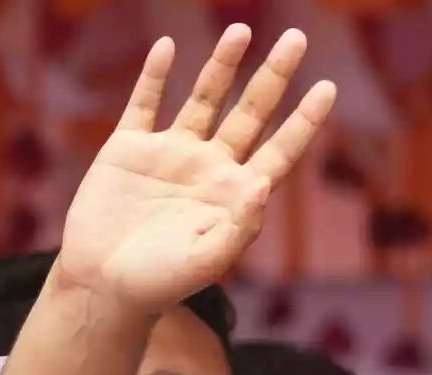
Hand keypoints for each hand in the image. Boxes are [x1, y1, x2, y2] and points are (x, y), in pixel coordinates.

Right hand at [55, 25, 335, 314]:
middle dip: (274, 76)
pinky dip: (154, 75)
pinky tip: (167, 47)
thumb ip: (240, 226)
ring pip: (204, 99)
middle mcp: (210, 167)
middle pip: (250, 111)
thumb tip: (263, 182)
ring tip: (241, 30)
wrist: (103, 286)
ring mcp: (171, 154)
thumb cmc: (161, 284)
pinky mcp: (128, 149)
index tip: (327, 87)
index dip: (304, 120)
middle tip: (298, 38)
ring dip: (222, 65)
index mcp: (236, 193)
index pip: (280, 148)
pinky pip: (144, 103)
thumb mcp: (207, 261)